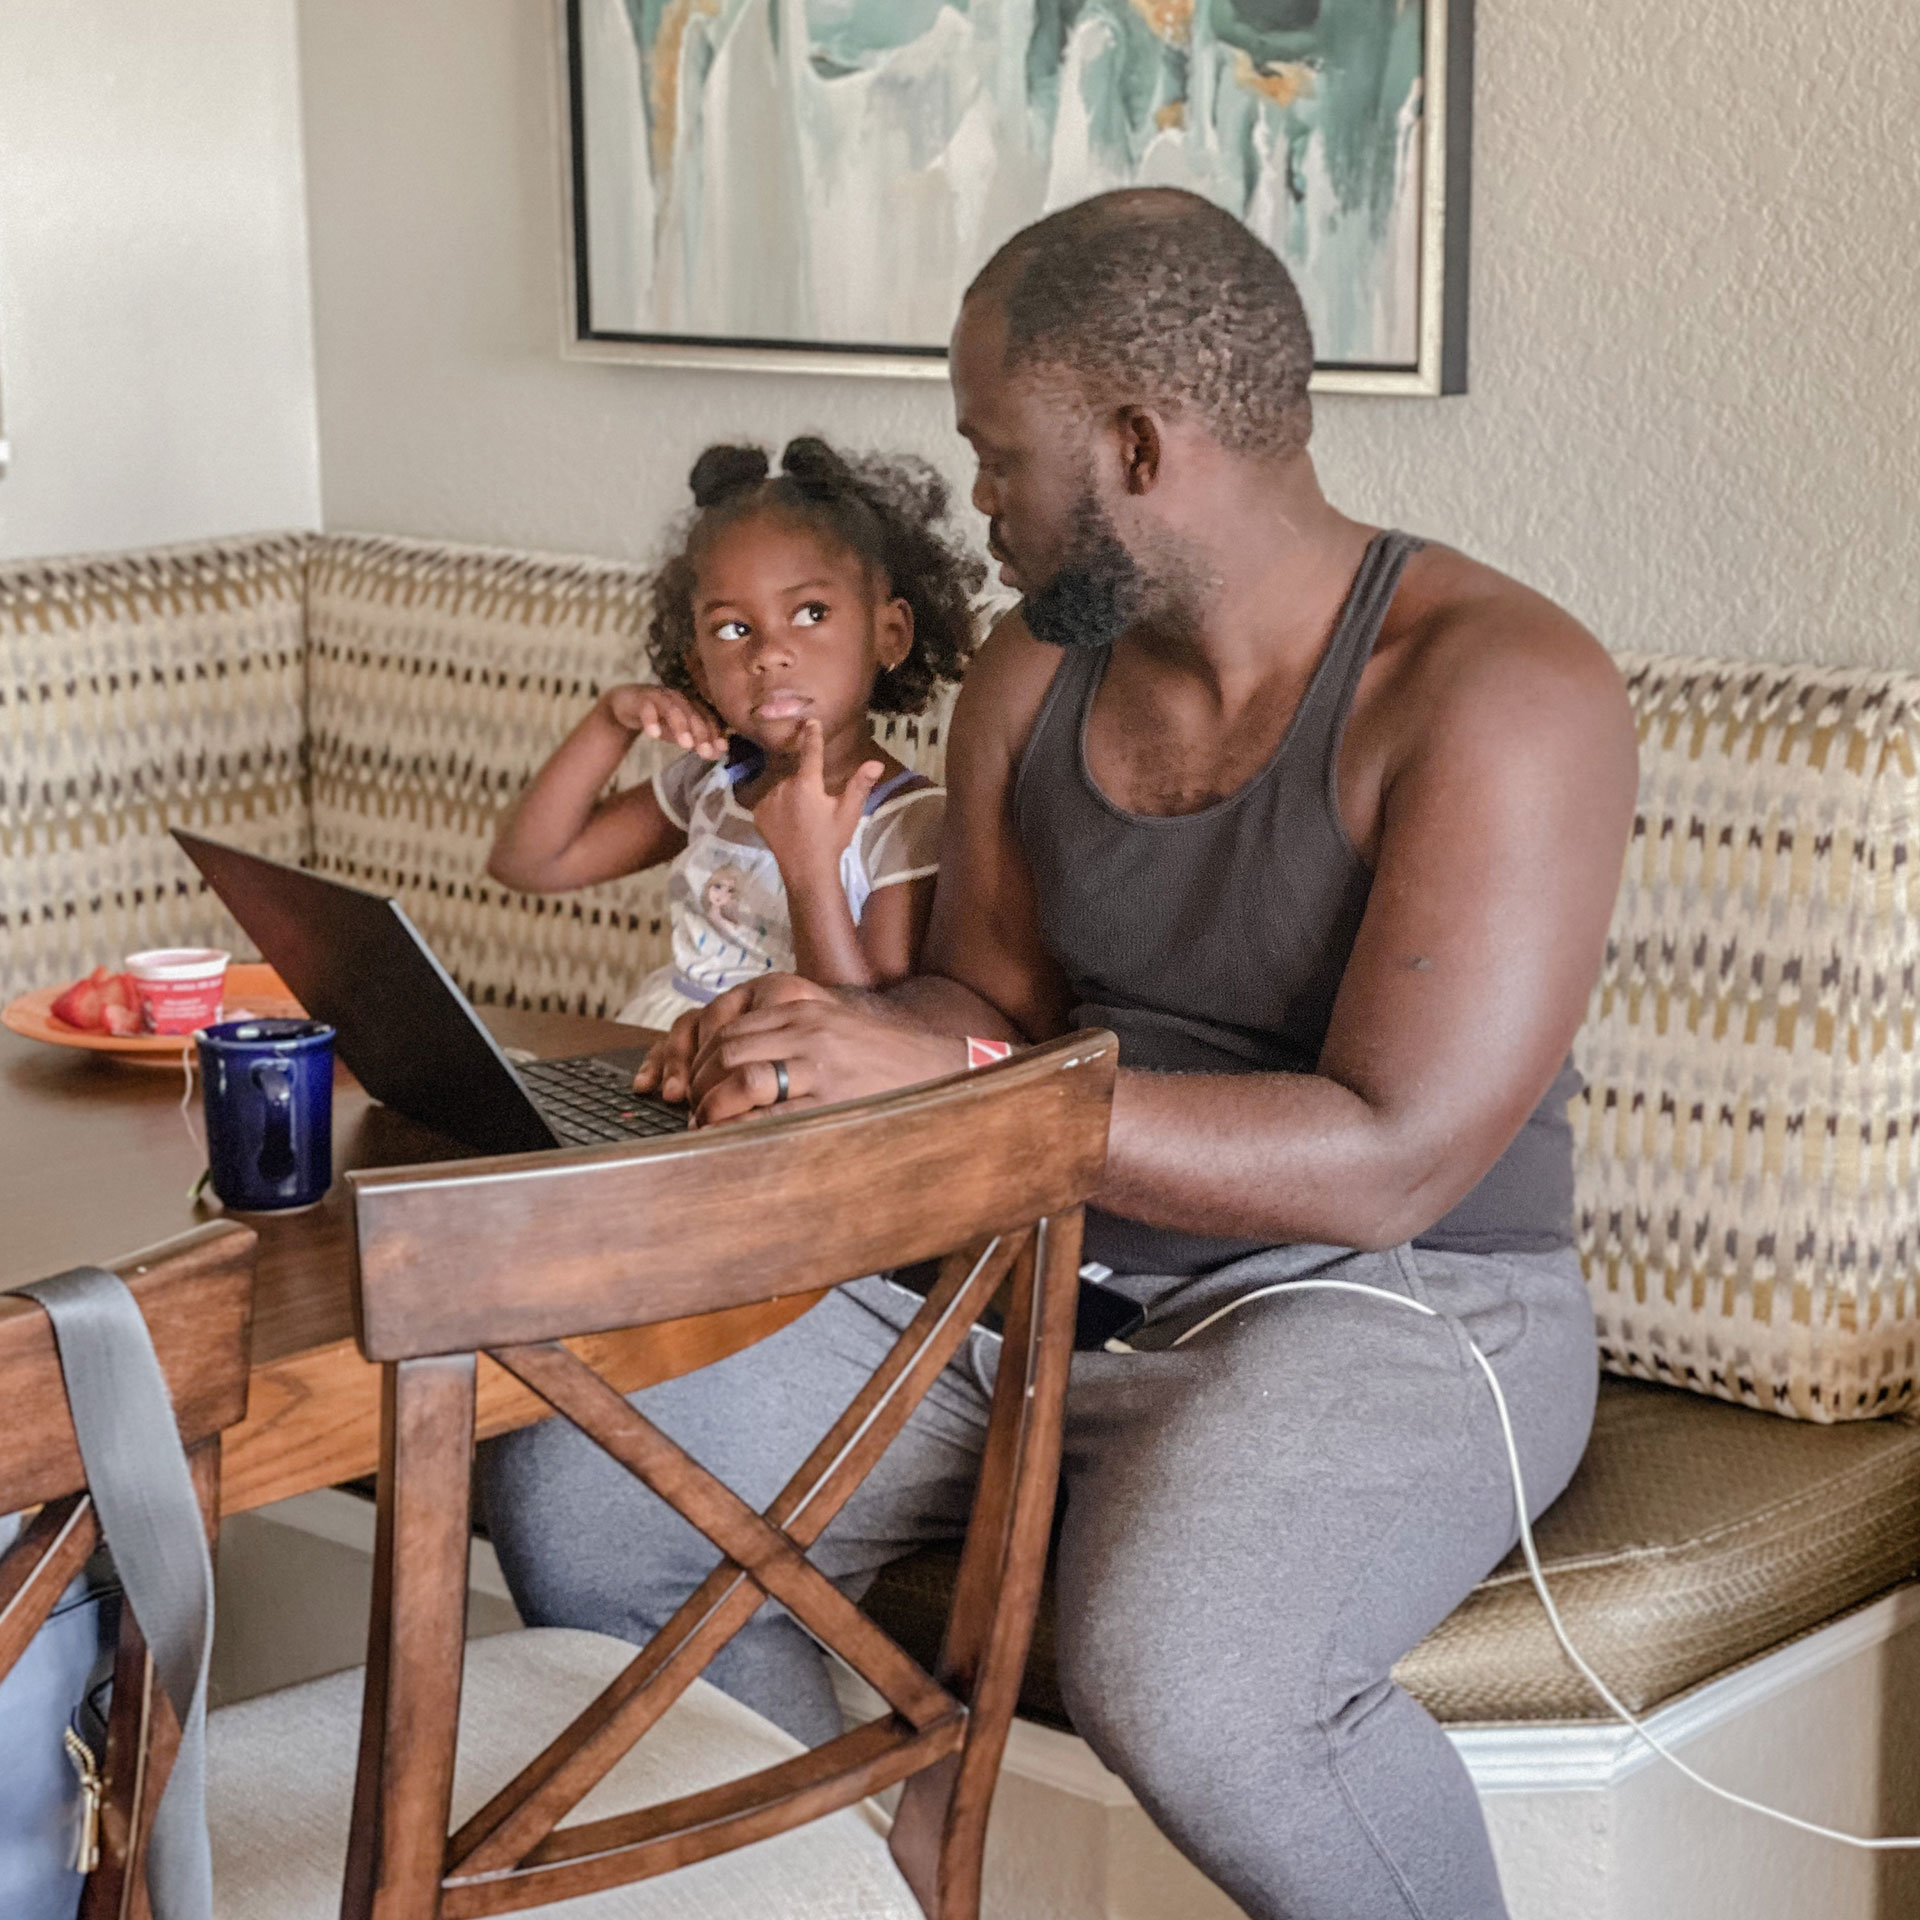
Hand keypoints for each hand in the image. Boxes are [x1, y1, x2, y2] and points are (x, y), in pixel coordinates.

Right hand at [602, 684, 726, 758]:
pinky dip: (651, 720)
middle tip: (705, 752)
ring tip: (685, 744)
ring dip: (680, 726)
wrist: (627, 705)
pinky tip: (654, 734)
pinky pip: (646, 708)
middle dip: (701, 733)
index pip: (707, 718)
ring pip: (672, 709)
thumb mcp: (678, 733)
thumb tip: (716, 754)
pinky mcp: (640, 698)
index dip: (715, 733)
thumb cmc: (659, 719)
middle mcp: (678, 698)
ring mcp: (659, 696)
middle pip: (693, 714)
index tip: (721, 750)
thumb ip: (696, 742)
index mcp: (691, 704)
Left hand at [634, 973, 964, 1125]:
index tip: (683, 1081)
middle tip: (691, 1109)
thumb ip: (784, 1033)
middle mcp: (805, 1026)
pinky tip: (733, 1142)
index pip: (724, 1022)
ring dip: (711, 1106)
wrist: (942, 1069)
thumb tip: (727, 1062)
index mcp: (800, 1003)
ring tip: (707, 1126)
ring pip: (738, 1077)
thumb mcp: (830, 1025)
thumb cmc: (881, 1057)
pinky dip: (739, 1129)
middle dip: (696, 1083)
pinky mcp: (831, 1098)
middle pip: (723, 1048)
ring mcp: (818, 1062)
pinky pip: (768, 1114)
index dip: (692, 1055)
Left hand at [751, 721, 882, 876]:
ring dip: (792, 795)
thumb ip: (860, 785)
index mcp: (807, 784)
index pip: (811, 752)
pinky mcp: (758, 813)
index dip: (812, 735)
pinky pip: (770, 801)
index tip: (810, 722)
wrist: (806, 870)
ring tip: (803, 819)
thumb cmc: (831, 840)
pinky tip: (789, 823)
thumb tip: (876, 763)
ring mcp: (768, 800)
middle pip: (797, 776)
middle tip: (817, 809)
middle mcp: (783, 787)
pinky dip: (779, 807)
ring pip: (782, 788)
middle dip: (806, 785)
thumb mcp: (849, 812)